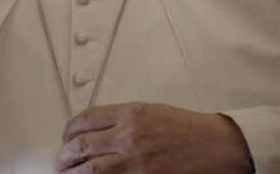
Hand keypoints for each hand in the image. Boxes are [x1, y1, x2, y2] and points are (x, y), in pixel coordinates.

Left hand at [54, 103, 251, 173]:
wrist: (218, 146)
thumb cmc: (188, 128)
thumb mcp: (152, 112)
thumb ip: (123, 119)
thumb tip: (95, 130)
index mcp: (131, 114)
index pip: (87, 120)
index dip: (70, 130)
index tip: (66, 136)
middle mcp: (130, 137)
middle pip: (83, 145)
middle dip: (66, 154)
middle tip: (61, 160)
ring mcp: (136, 163)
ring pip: (91, 170)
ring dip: (74, 172)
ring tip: (66, 173)